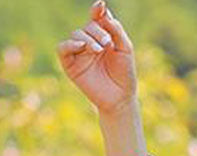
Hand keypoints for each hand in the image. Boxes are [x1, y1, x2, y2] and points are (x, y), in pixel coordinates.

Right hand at [56, 0, 136, 115]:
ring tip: (99, 50)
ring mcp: (78, 52)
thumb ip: (116, 30)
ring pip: (76, 35)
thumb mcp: (125, 50)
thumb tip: (104, 11)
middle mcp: (89, 42)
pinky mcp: (70, 64)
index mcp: (102, 37)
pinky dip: (70, 45)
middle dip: (98, 32)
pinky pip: (62, 48)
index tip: (101, 6)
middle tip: (108, 43)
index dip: (98, 11)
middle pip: (87, 26)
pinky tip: (82, 47)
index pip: (97, 19)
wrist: (121, 98)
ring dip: (88, 39)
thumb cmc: (124, 74)